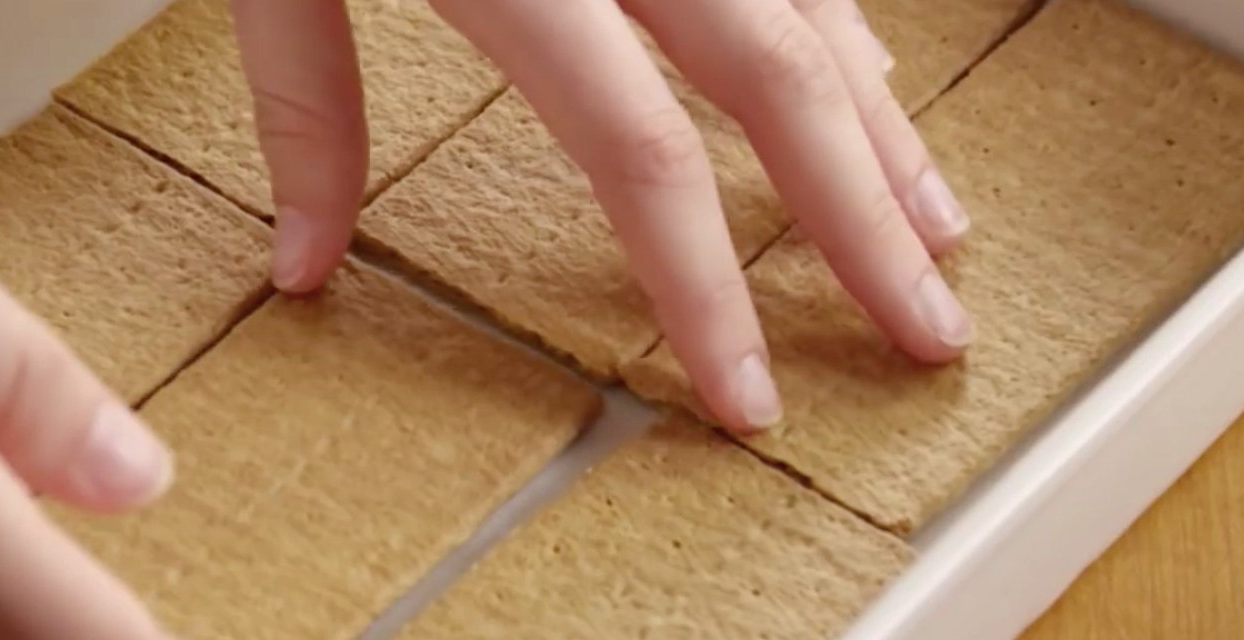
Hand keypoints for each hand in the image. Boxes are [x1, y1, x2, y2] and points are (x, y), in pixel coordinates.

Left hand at [231, 0, 974, 432]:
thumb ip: (305, 101)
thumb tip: (305, 262)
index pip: (640, 157)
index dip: (705, 293)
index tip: (746, 392)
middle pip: (779, 87)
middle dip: (862, 226)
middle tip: (929, 333)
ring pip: (815, 8)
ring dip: (883, 127)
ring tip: (939, 229)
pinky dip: (842, 27)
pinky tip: (874, 84)